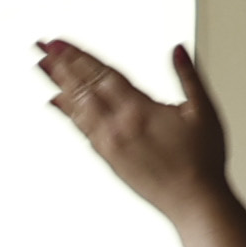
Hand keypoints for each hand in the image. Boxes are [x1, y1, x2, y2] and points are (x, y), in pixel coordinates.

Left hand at [37, 39, 245, 246]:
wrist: (194, 202)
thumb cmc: (202, 160)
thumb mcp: (203, 111)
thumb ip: (188, 76)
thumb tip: (177, 49)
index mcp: (140, 110)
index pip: (102, 74)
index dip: (79, 56)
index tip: (60, 43)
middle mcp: (119, 126)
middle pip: (84, 87)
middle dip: (61, 64)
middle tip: (42, 47)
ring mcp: (110, 143)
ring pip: (78, 106)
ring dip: (58, 84)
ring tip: (42, 67)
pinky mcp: (108, 158)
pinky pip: (82, 129)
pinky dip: (67, 112)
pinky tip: (57, 102)